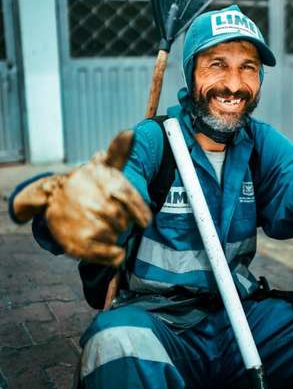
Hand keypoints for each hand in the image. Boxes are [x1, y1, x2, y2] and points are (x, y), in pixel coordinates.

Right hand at [12, 131, 151, 265]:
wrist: (53, 198)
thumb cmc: (88, 182)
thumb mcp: (104, 166)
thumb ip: (120, 152)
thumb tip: (130, 133)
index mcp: (104, 183)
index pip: (132, 200)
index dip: (141, 214)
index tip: (143, 220)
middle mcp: (95, 202)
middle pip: (125, 222)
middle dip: (121, 222)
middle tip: (109, 216)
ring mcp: (85, 224)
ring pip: (117, 237)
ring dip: (114, 235)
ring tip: (100, 224)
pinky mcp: (77, 244)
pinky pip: (109, 256)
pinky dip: (114, 256)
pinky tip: (112, 250)